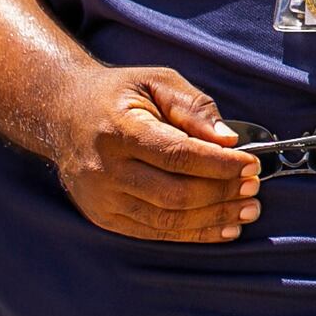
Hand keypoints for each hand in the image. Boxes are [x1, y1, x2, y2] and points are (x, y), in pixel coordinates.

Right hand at [47, 67, 259, 242]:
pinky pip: (154, 233)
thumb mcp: (156, 81)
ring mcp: (101, 198)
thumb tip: (228, 139)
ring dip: (214, 219)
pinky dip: (193, 234)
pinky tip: (223, 228)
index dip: (219, 164)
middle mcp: (105, 169)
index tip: (251, 164)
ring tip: (248, 211)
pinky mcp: (102, 217)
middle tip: (254, 188)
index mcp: (119, 129)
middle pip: (175, 193)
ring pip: (167, 219)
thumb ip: (193, 106)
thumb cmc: (117, 94)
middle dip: (222, 193)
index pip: (178, 155)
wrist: (60, 113)